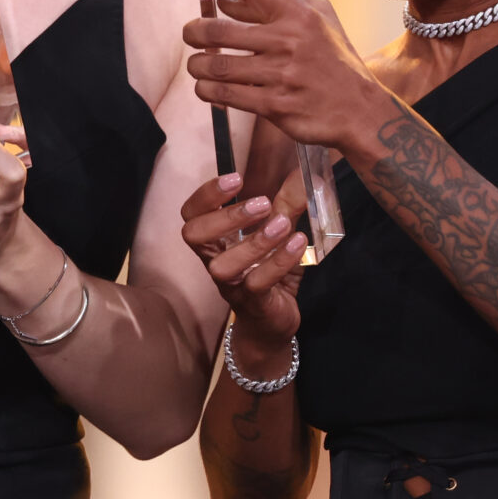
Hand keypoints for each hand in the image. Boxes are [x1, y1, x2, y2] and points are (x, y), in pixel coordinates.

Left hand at [180, 0, 387, 152]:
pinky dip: (207, 91)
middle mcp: (287, 41)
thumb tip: (228, 1)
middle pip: (219, 30)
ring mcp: (280, 75)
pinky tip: (206, 88)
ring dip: (197, 65)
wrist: (359, 110)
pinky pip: (227, 95)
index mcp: (298, 15)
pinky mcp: (274, 106)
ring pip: (217, 66)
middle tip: (189, 34)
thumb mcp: (319, 21)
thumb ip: (277, 6)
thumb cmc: (336, 63)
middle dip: (193, 32)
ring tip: (195, 65)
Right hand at [180, 171, 305, 344]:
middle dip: (225, 215)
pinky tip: (299, 242)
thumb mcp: (277, 236)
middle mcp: (215, 261)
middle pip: (194, 235)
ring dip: (253, 242)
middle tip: (262, 202)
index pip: (192, 214)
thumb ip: (284, 209)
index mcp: (215, 241)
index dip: (206, 194)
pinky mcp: (253, 303)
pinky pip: (258, 283)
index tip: (236, 178)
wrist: (274, 323)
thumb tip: (304, 175)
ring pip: (223, 265)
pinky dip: (279, 260)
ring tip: (283, 224)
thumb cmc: (270, 273)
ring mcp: (232, 285)